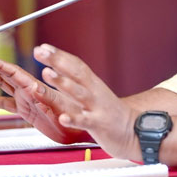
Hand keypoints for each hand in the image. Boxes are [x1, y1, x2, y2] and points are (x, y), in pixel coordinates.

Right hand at [0, 52, 89, 144]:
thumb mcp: (59, 107)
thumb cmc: (74, 117)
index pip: (10, 71)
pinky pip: (8, 104)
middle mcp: (29, 90)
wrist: (81, 129)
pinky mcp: (28, 112)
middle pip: (4, 74)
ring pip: (4, 86)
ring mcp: (27, 100)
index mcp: (34, 87)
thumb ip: (46, 98)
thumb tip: (33, 87)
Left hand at [33, 44, 140, 160]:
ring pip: (80, 93)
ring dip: (64, 82)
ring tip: (47, 73)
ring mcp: (98, 107)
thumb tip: (53, 69)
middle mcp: (95, 92)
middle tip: (40, 52)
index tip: (43, 47)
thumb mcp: (94, 93)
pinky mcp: (99, 124)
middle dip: (58, 61)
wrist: (136, 129)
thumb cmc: (109, 112)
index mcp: (93, 84)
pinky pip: (85, 121)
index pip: (76, 65)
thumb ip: (76, 83)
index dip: (60, 55)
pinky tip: (62, 117)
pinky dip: (73, 119)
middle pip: (76, 73)